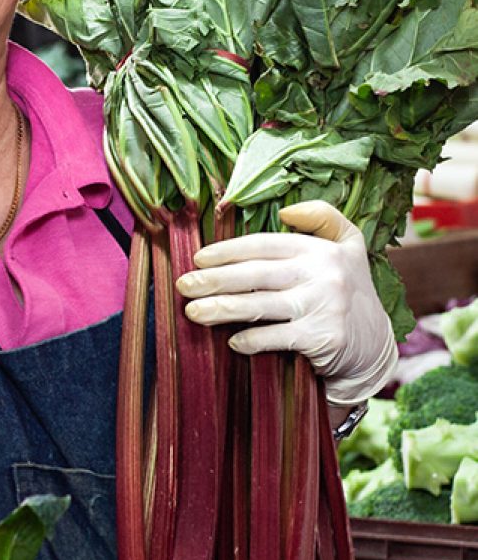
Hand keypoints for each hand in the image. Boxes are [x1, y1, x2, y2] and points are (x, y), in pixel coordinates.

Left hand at [175, 200, 396, 404]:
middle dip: (214, 279)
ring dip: (221, 309)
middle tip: (183, 285)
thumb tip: (286, 212)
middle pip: (257, 274)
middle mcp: (325, 273)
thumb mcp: (348, 248)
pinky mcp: (325, 337)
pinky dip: (250, 340)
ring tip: (193, 312)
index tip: (198, 258)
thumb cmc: (347, 294)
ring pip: (260, 304)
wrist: (375, 348)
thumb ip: (323, 219)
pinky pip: (276, 336)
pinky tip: (231, 342)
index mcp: (323, 249)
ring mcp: (325, 306)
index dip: (228, 250)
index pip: (266, 244)